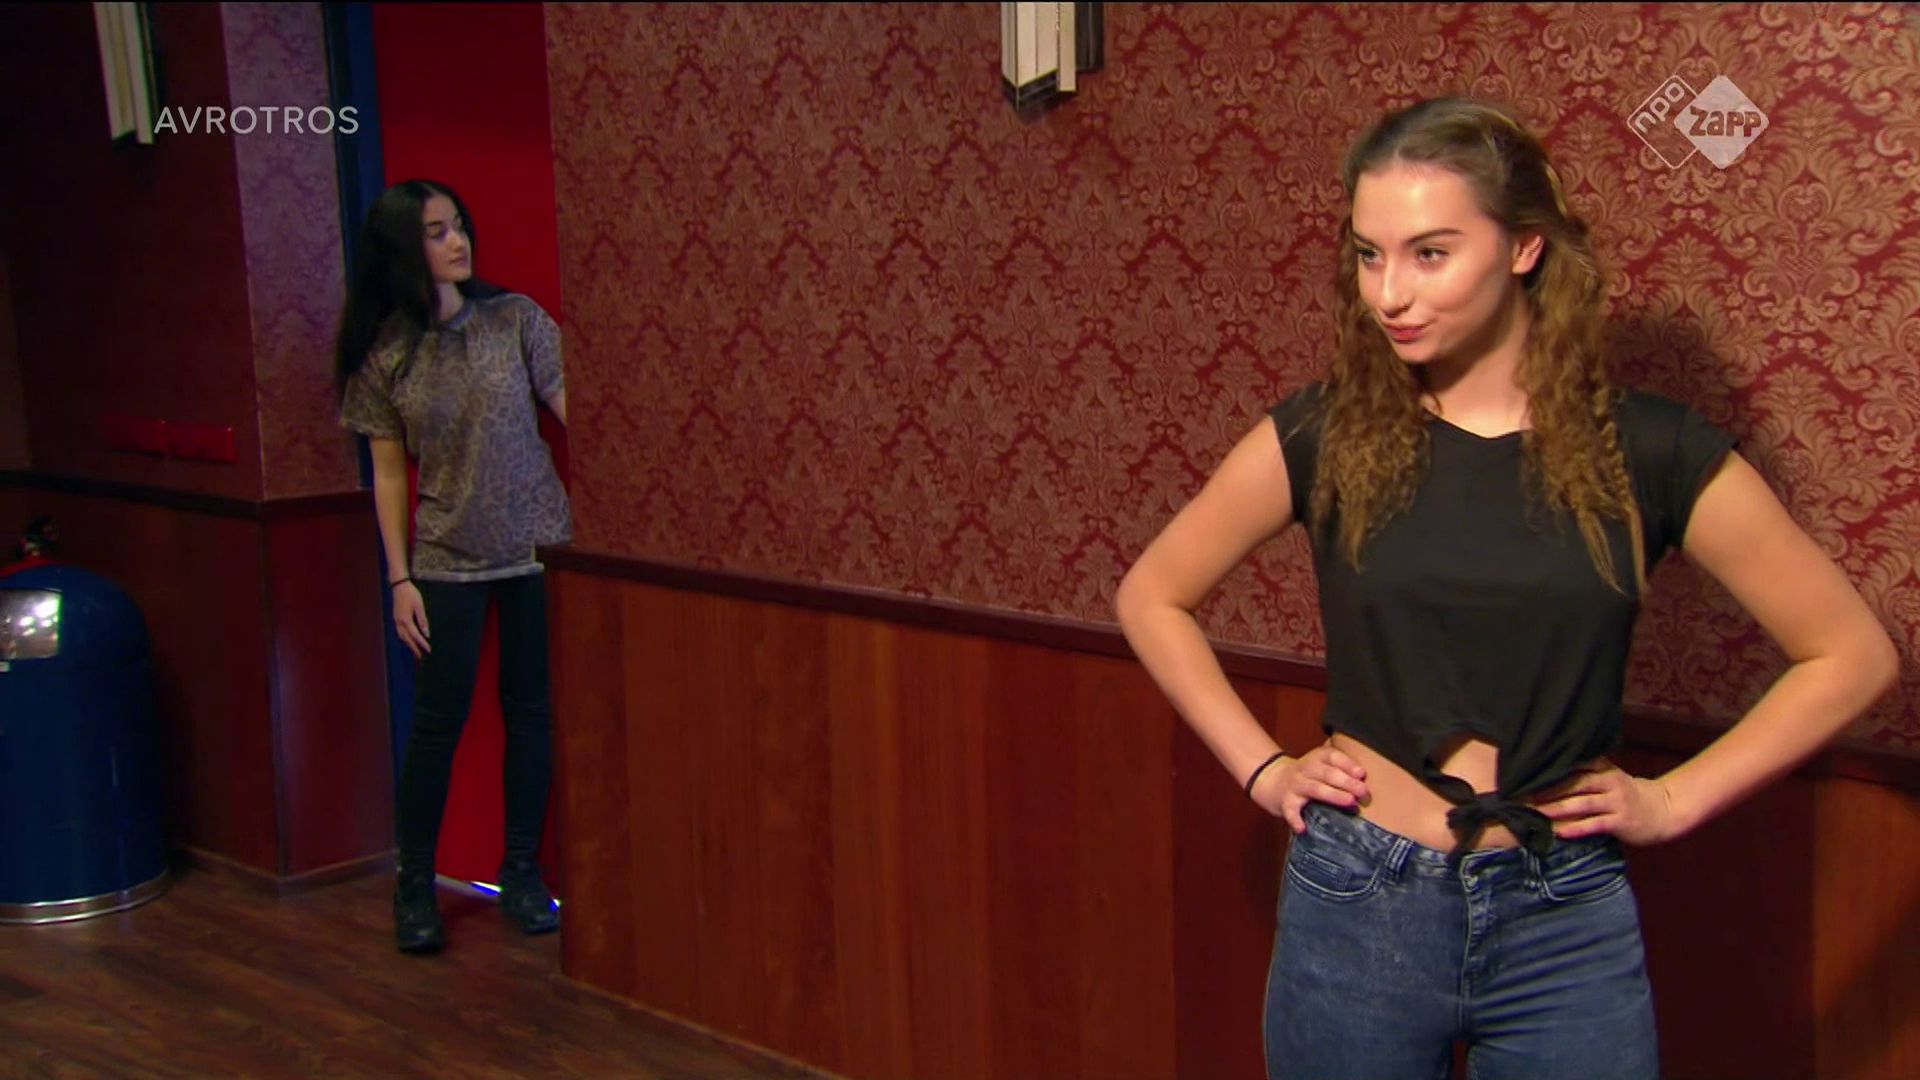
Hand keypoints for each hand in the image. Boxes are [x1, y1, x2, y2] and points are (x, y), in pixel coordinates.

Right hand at [391, 581, 430, 658]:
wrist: (399, 585)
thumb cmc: (411, 594)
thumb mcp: (419, 606)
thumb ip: (422, 620)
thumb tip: (426, 633)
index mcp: (405, 620)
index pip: (416, 636)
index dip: (422, 644)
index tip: (429, 650)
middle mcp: (399, 623)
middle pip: (407, 639)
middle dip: (414, 648)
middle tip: (421, 657)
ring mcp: (396, 621)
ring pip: (402, 637)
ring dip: (408, 644)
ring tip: (415, 651)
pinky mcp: (395, 618)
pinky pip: (400, 632)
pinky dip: (405, 638)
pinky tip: (409, 640)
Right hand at [1250, 743, 1369, 833]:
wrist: (1272, 779)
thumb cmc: (1309, 774)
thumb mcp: (1321, 764)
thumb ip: (1342, 769)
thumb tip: (1368, 781)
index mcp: (1317, 758)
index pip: (1333, 756)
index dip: (1348, 764)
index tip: (1362, 774)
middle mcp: (1306, 769)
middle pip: (1327, 773)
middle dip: (1346, 782)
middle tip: (1363, 792)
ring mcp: (1295, 785)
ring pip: (1315, 789)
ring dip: (1333, 795)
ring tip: (1350, 803)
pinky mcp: (1285, 802)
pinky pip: (1290, 811)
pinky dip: (1295, 820)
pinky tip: (1303, 829)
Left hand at [1535, 758, 1678, 845]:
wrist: (1663, 810)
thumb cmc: (1627, 794)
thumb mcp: (1610, 777)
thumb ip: (1586, 773)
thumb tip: (1548, 773)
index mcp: (1604, 769)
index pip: (1575, 764)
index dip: (1550, 769)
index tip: (1526, 773)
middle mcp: (1609, 782)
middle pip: (1575, 783)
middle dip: (1548, 789)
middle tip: (1523, 794)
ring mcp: (1616, 802)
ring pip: (1582, 804)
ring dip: (1557, 808)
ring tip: (1535, 813)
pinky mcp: (1620, 821)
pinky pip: (1594, 825)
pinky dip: (1576, 828)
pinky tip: (1559, 831)